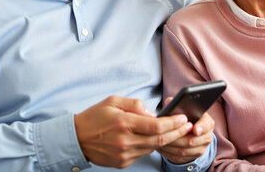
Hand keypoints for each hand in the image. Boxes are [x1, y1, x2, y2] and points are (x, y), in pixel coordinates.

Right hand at [74, 95, 191, 167]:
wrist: (76, 139)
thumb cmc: (94, 116)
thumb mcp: (113, 101)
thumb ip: (135, 105)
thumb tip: (153, 113)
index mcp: (123, 123)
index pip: (156, 125)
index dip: (173, 123)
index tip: (183, 118)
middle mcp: (125, 141)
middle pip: (159, 139)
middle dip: (177, 132)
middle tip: (189, 126)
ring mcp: (124, 154)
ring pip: (153, 147)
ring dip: (166, 140)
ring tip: (177, 131)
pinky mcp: (122, 162)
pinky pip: (142, 153)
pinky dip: (151, 145)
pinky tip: (156, 138)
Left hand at [157, 97, 214, 163]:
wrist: (191, 132)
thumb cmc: (187, 117)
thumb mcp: (186, 109)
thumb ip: (178, 105)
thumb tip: (169, 101)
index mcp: (207, 122)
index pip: (206, 125)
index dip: (201, 127)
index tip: (195, 129)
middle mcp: (207, 137)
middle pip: (192, 141)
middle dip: (177, 137)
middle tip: (165, 134)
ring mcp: (200, 148)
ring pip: (184, 151)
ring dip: (170, 146)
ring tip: (158, 140)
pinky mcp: (192, 157)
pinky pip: (179, 157)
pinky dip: (167, 152)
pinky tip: (159, 146)